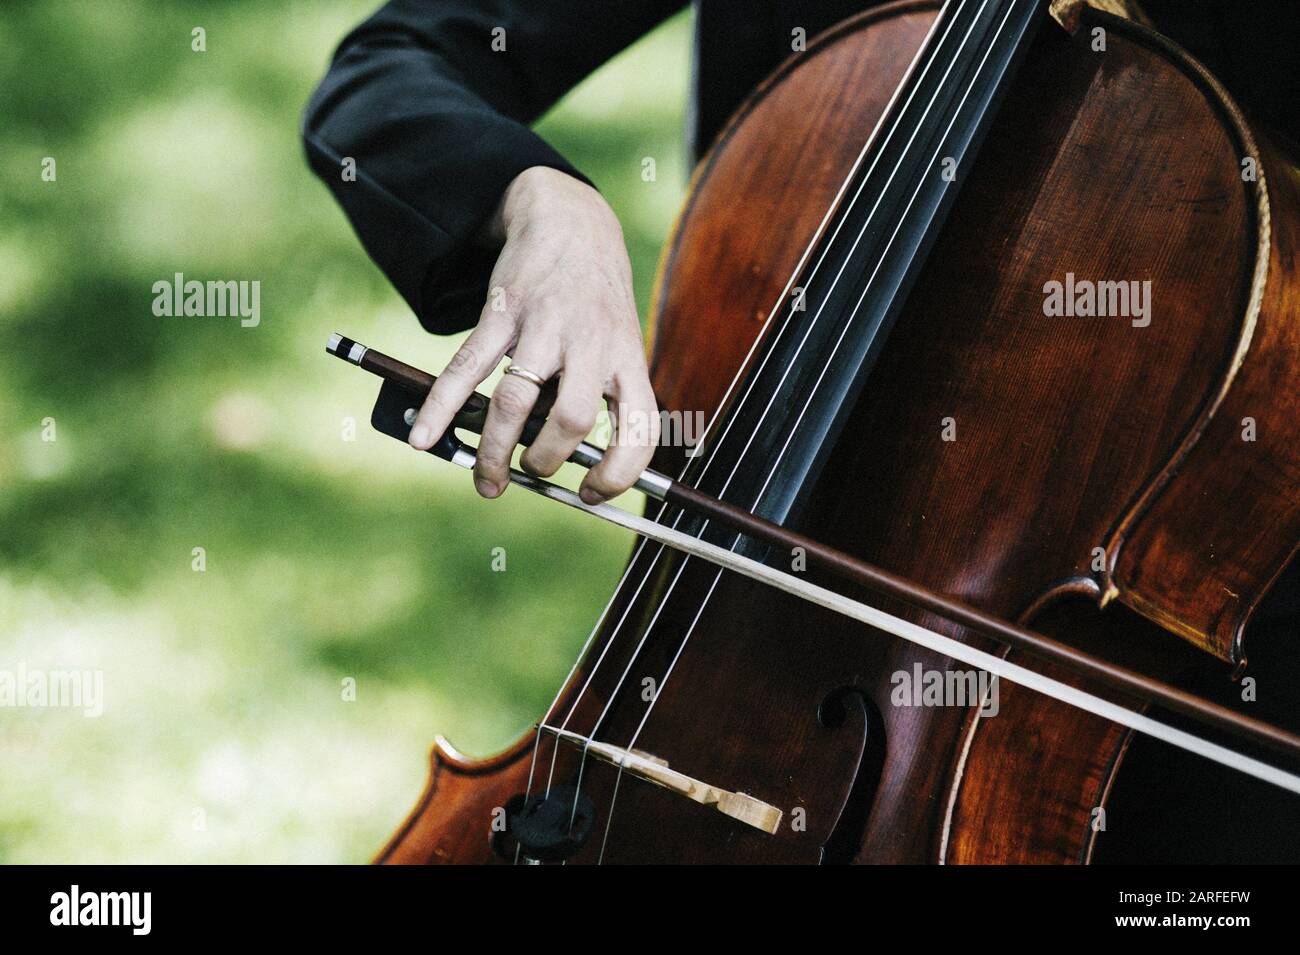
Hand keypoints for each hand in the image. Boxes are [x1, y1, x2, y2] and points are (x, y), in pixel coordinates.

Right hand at [407, 166, 659, 503]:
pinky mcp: (502, 311)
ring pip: (516, 401)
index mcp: (627, 359)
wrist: (571, 222)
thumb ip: (596, 398)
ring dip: (495, 450)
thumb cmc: (595, 303)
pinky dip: (441, 408)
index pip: (638, 428)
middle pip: (572, 419)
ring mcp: (545, 325)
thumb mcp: (616, 345)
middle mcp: (591, 343)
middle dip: (546, 461)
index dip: (619, 472)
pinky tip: (424, 437)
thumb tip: (552, 464)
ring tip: (487, 477)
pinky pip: (466, 367)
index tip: (591, 492)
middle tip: (531, 473)